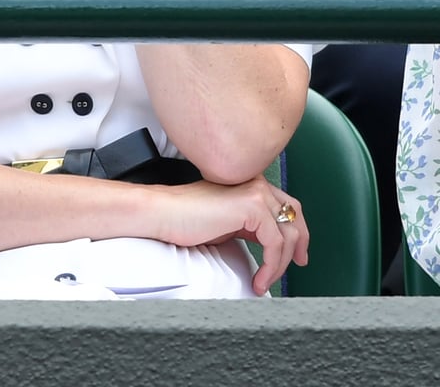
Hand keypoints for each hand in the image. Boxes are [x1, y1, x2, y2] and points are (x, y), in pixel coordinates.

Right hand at [153, 174, 308, 295]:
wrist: (164, 213)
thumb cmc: (186, 219)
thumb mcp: (227, 222)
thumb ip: (250, 225)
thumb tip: (270, 245)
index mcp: (249, 184)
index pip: (285, 204)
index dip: (297, 230)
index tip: (297, 253)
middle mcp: (256, 183)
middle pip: (294, 214)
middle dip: (300, 243)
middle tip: (298, 264)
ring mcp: (256, 192)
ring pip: (287, 233)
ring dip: (280, 264)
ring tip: (265, 282)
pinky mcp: (252, 206)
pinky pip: (275, 243)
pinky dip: (271, 266)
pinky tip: (259, 279)